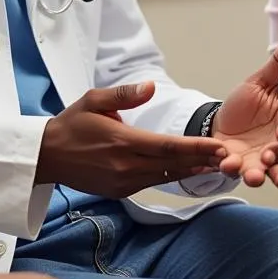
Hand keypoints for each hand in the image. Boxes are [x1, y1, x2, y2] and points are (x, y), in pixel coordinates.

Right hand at [36, 83, 227, 196]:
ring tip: (216, 166)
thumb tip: (151, 86)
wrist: (47, 155)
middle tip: (230, 157)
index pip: (167, 147)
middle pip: (172, 165)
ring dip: (191, 171)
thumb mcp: (93, 99)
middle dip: (202, 161)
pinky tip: (188, 171)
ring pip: (165, 177)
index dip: (196, 148)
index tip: (219, 147)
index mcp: (121, 142)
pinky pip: (152, 183)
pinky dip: (172, 177)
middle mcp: (124, 166)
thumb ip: (124, 94)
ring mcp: (122, 182)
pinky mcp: (119, 192)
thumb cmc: (72, 123)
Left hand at [210, 34, 277, 188]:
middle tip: (269, 156)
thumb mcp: (259, 81)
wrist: (220, 123)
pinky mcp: (247, 168)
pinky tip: (228, 165)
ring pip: (275, 171)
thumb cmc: (245, 102)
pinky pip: (247, 173)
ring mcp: (266, 159)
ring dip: (267, 175)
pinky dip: (239, 171)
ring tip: (255, 176)